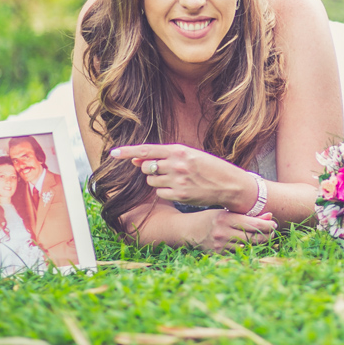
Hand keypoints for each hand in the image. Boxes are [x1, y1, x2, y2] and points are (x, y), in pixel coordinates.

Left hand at [111, 143, 254, 211]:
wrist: (230, 184)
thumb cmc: (210, 167)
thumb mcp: (189, 155)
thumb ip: (163, 157)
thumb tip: (135, 161)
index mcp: (179, 150)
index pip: (147, 150)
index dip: (127, 151)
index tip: (113, 153)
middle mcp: (176, 164)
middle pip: (146, 167)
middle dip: (150, 169)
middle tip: (167, 170)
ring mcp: (177, 180)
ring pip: (152, 181)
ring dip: (159, 181)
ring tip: (179, 180)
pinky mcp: (179, 195)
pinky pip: (160, 193)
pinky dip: (166, 192)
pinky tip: (181, 189)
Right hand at [192, 210, 277, 252]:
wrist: (188, 230)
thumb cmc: (212, 218)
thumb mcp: (228, 212)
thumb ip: (248, 215)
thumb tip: (270, 216)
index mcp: (225, 218)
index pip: (252, 223)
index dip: (266, 225)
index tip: (273, 224)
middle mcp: (222, 232)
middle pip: (252, 237)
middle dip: (266, 235)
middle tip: (273, 232)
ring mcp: (219, 245)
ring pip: (247, 247)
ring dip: (259, 243)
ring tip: (266, 238)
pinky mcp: (218, 254)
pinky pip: (238, 253)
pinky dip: (247, 249)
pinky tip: (252, 244)